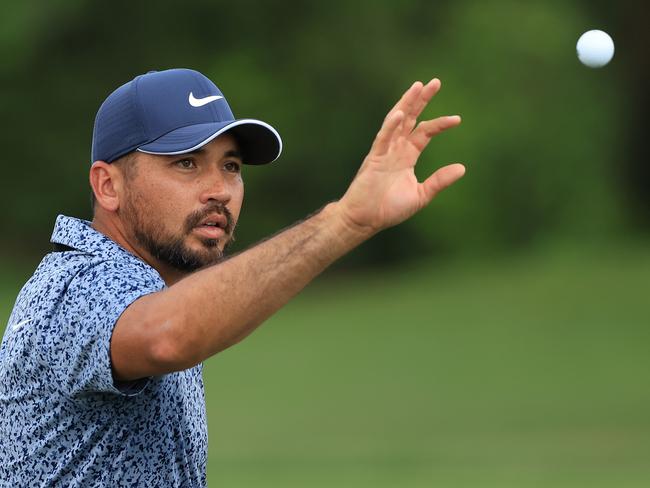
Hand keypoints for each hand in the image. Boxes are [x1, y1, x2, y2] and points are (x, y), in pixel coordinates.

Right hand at [337, 79, 464, 235]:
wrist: (365, 220)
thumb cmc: (389, 209)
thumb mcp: (421, 195)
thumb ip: (439, 181)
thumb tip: (462, 168)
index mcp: (407, 156)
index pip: (425, 132)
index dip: (440, 124)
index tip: (457, 119)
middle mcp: (396, 149)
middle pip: (411, 118)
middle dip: (422, 100)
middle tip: (435, 82)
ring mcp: (384, 151)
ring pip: (396, 121)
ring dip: (406, 103)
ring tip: (418, 86)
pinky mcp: (374, 158)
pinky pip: (383, 138)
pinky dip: (391, 126)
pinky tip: (400, 114)